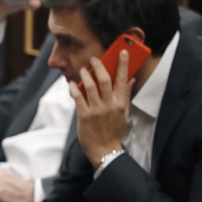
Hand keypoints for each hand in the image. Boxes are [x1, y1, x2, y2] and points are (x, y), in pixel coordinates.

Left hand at [70, 49, 131, 167]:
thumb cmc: (114, 131)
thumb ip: (125, 95)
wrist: (104, 150)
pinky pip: (78, 98)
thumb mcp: (124, 113)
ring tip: (82, 69)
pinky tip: (71, 84)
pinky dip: (74, 89)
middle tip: (94, 59)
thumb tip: (130, 80)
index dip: (123, 64)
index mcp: (121, 103)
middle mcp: (109, 105)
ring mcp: (96, 110)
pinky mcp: (84, 116)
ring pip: (90, 87)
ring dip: (85, 75)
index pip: (123, 79)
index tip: (122, 52)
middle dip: (99, 66)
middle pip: (105, 80)